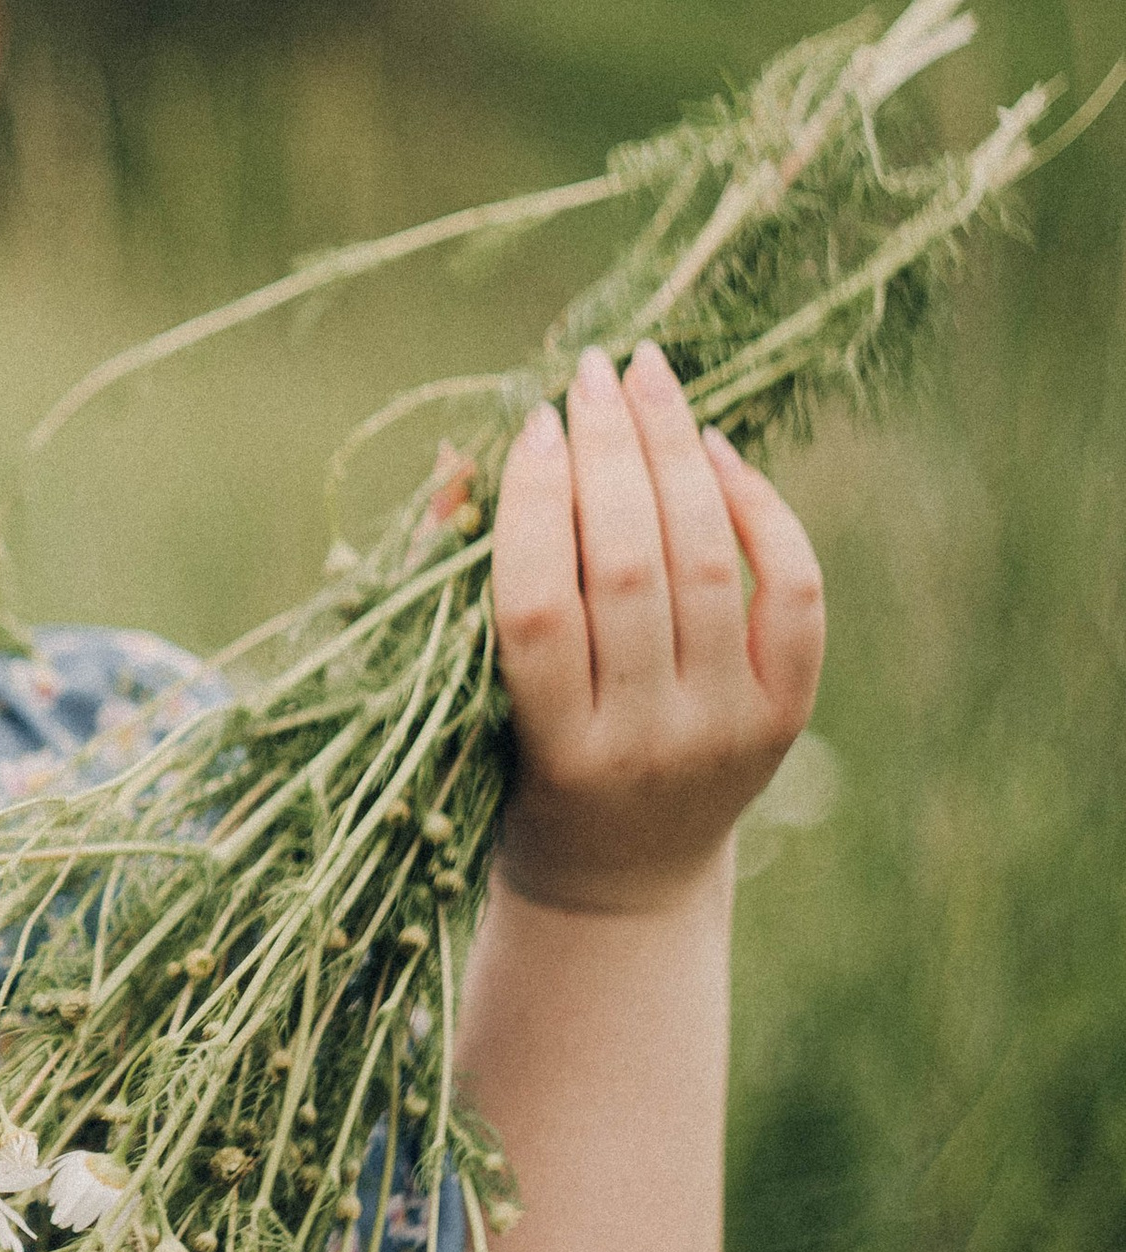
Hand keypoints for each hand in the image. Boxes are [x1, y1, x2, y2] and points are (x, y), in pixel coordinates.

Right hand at [490, 339, 824, 917]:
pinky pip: (792, 593)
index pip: (540, 611)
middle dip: (611, 455)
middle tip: (592, 371)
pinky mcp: (786, 715)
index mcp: (555, 752)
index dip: (535, 508)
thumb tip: (465, 456)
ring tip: (650, 379)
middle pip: (632, 572)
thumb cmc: (518, 773)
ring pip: (708, 566)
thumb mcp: (470, 706)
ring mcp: (727, 731)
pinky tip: (718, 450)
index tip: (531, 425)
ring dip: (677, 456)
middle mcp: (648, 745)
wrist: (622, 880)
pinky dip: (760, 511)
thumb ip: (459, 587)